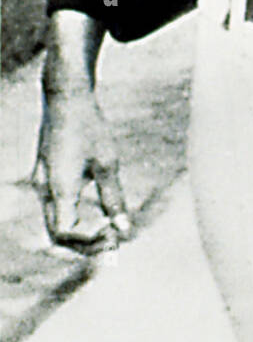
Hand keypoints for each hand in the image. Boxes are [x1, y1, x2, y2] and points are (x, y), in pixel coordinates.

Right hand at [34, 81, 130, 254]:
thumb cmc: (90, 126)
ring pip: (53, 223)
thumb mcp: (108, 162)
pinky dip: (72, 218)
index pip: (65, 233)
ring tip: (107, 229)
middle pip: (56, 234)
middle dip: (84, 243)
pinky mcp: (44, 176)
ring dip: (78, 233)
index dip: (88, 242)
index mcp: (59, 188)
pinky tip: (94, 213)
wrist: (67, 98)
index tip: (114, 235)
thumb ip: (114, 198)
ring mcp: (40, 183)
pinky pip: (54, 208)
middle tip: (112, 240)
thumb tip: (123, 229)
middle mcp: (44, 189)